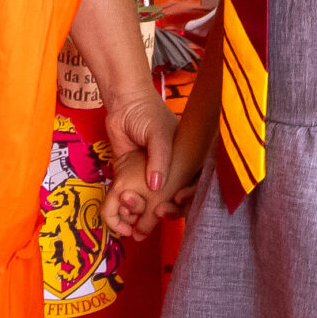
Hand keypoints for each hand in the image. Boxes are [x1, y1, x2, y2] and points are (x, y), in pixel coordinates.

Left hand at [99, 91, 184, 242]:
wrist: (122, 102)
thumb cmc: (147, 113)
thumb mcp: (158, 133)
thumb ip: (159, 159)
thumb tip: (156, 187)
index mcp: (185, 160)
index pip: (194, 184)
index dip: (189, 196)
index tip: (178, 198)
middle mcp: (170, 170)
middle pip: (175, 198)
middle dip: (170, 209)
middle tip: (160, 211)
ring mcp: (150, 174)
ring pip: (154, 201)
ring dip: (148, 212)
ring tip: (144, 214)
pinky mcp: (131, 176)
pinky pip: (134, 196)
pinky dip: (131, 207)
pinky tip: (128, 214)